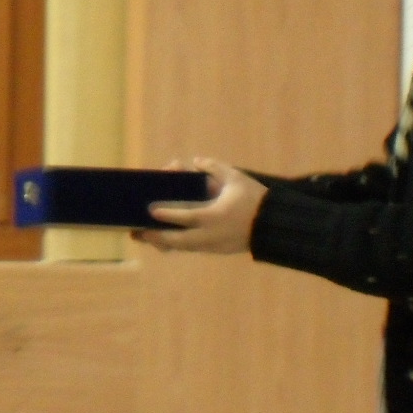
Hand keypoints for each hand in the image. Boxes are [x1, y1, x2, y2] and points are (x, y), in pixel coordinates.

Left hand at [137, 157, 266, 254]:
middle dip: (155, 237)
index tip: (150, 210)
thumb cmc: (254, 200)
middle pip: (177, 240)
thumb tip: (195, 162)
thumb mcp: (236, 178)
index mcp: (214, 216)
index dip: (166, 215)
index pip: (185, 217)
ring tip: (145, 237)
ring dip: (163, 243)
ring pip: (183, 247)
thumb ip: (214, 168)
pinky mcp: (216, 250)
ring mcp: (213, 245)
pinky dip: (177, 245)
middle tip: (137, 231)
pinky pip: (192, 249)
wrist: (274, 226)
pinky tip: (166, 240)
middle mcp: (210, 234)